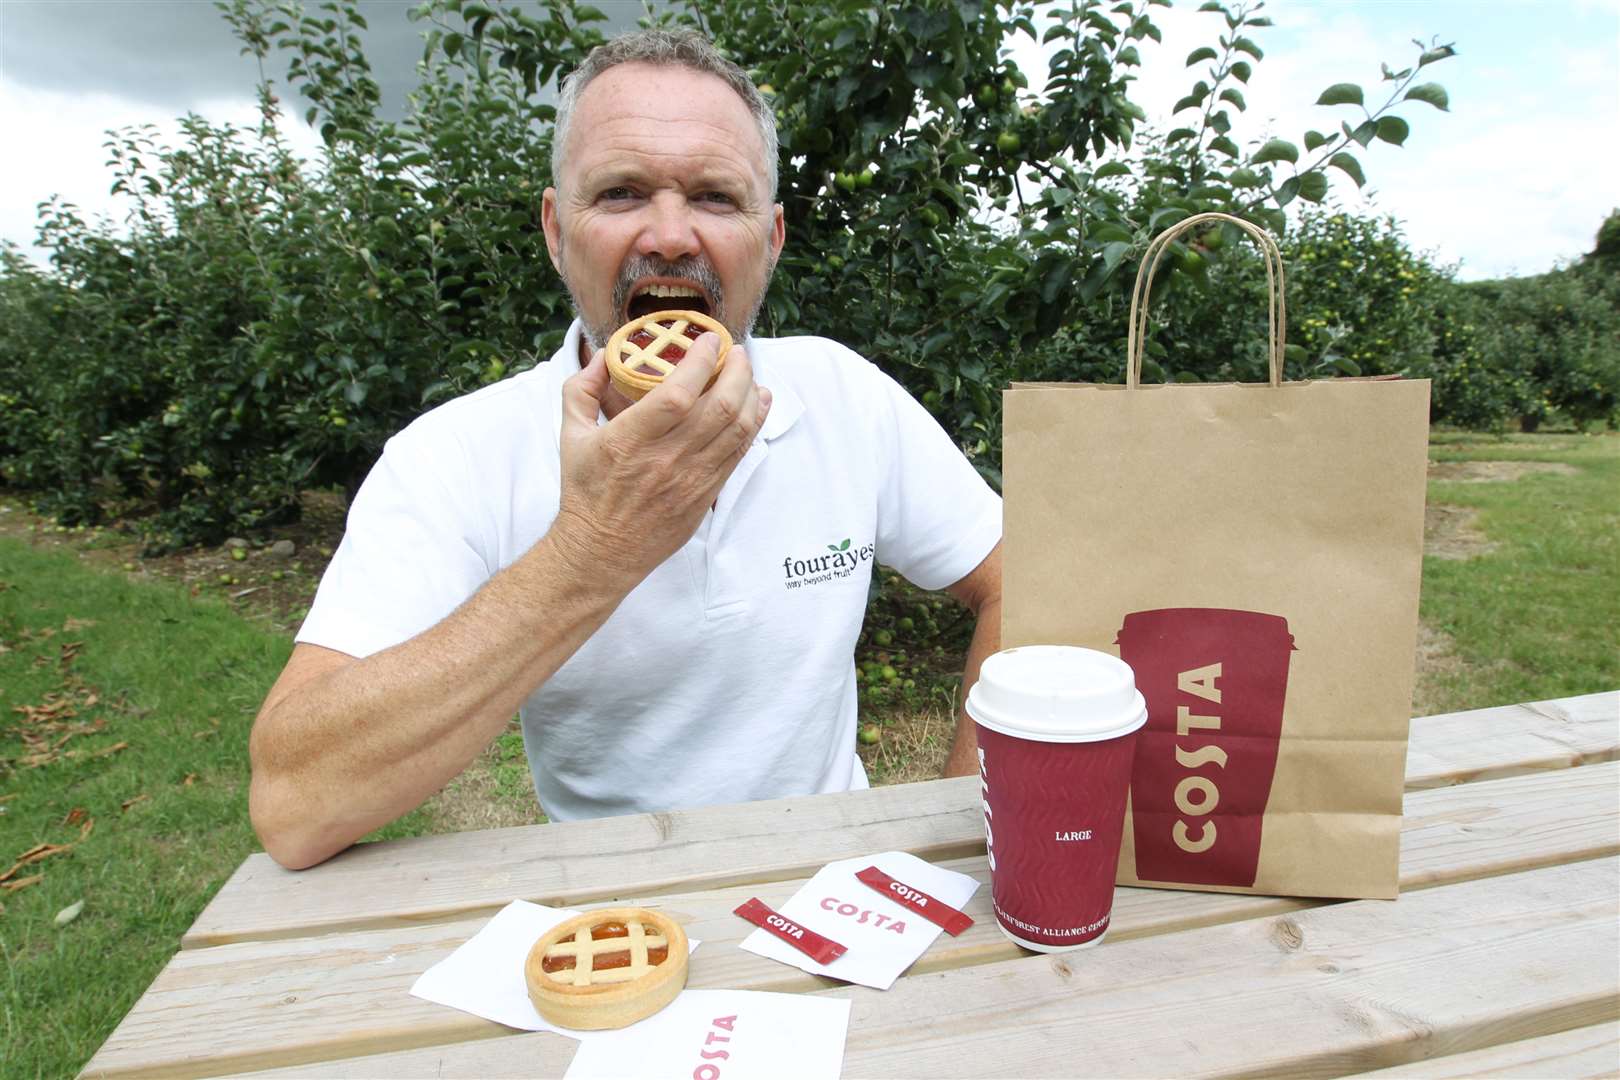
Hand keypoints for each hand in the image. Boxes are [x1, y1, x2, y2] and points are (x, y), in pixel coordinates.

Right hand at [551, 332, 771, 585]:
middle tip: (736, 351)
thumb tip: (603, 355)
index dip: (700, 362)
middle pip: (719, 408)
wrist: (601, 551)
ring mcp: (691, 479)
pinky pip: (739, 453)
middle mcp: (665, 460)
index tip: (708, 341)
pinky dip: (754, 423)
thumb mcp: (570, 436)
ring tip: (748, 372)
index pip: (677, 395)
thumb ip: (581, 389)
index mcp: (629, 440)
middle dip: (737, 371)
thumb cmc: (585, 492)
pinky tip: (759, 403)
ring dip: (751, 394)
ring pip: (737, 430)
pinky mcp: (706, 495)